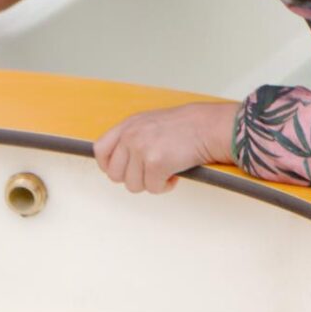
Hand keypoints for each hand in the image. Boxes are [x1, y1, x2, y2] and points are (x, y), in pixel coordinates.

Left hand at [93, 102, 239, 193]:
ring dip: (151, 183)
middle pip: (115, 174)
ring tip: (166, 170)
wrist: (210, 126)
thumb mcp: (152, 122)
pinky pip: (153, 188)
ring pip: (133, 185)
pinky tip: (175, 173)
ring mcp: (142, 149)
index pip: (100, 151)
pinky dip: (165, 186)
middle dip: (134, 178)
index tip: (125, 170)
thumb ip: (133, 137)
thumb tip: (121, 164)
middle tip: (151, 172)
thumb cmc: (188, 126)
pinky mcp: (156, 163)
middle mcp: (131, 136)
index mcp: (128, 125)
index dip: (110, 166)